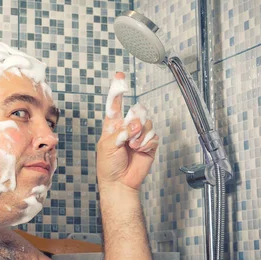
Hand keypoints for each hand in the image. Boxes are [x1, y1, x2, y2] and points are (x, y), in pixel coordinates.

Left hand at [96, 72, 158, 189]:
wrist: (120, 182)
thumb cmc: (108, 165)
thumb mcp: (107, 145)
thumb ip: (120, 131)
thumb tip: (135, 125)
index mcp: (113, 126)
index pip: (115, 105)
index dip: (117, 91)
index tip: (120, 77)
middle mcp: (127, 128)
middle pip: (137, 111)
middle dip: (135, 121)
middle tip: (129, 133)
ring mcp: (138, 135)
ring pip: (146, 123)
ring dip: (140, 135)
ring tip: (132, 146)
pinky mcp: (148, 144)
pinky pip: (153, 136)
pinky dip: (146, 143)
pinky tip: (140, 150)